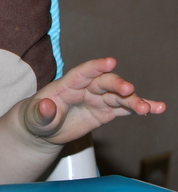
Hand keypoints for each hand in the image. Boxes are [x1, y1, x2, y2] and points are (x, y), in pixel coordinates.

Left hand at [22, 57, 165, 145]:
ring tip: (149, 108)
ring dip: (134, 100)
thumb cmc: (35, 119)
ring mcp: (97, 99)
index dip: (95, 67)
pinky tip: (157, 108)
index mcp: (66, 85)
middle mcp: (84, 89)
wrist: (43, 129)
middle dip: (117, 84)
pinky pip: (124, 108)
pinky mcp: (105, 111)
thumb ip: (41, 113)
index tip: (110, 62)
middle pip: (104, 83)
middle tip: (129, 90)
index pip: (82, 73)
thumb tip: (46, 106)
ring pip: (118, 96)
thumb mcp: (34, 118)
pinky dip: (140, 108)